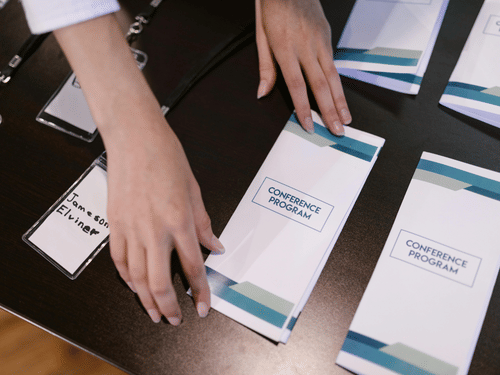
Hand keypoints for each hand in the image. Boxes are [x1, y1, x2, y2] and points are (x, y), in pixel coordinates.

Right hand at [53, 14, 223, 324]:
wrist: (134, 137)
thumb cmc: (167, 156)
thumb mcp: (194, 189)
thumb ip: (204, 223)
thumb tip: (215, 246)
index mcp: (179, 220)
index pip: (193, 267)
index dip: (199, 292)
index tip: (202, 306)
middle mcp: (154, 229)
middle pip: (159, 282)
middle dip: (168, 307)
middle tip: (175, 320)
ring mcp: (131, 227)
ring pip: (136, 277)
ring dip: (146, 299)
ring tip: (155, 312)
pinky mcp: (115, 223)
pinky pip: (119, 259)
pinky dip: (126, 277)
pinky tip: (134, 285)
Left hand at [255, 0, 350, 135]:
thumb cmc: (272, 7)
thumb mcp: (261, 36)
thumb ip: (265, 67)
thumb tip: (262, 93)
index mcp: (285, 48)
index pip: (297, 86)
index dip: (304, 108)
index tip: (310, 126)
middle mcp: (305, 46)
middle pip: (320, 85)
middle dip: (330, 111)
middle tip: (338, 130)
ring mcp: (319, 41)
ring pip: (333, 76)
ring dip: (340, 101)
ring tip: (346, 119)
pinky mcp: (327, 36)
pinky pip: (334, 64)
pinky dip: (339, 83)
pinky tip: (341, 98)